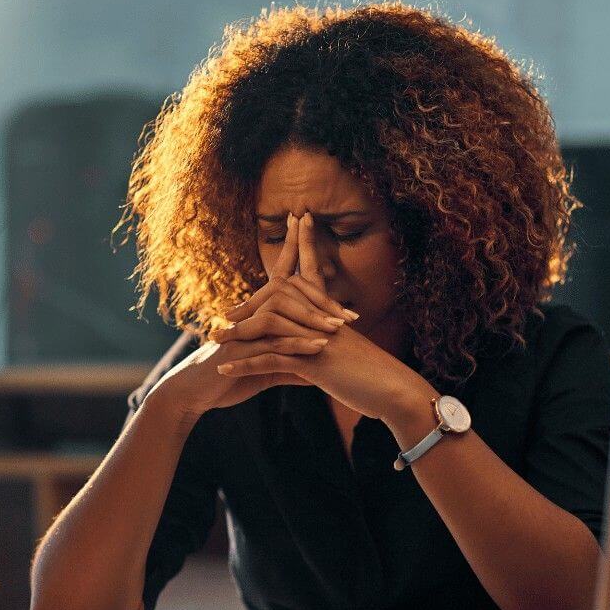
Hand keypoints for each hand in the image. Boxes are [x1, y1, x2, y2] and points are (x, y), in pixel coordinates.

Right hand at [147, 213, 351, 418]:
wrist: (195, 392)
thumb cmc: (231, 376)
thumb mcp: (268, 367)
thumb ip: (293, 359)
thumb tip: (320, 359)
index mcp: (261, 313)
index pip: (281, 273)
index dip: (292, 245)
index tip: (303, 217)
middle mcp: (251, 313)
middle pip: (288, 291)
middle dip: (321, 298)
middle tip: (352, 315)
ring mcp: (244, 328)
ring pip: (282, 314)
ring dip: (312, 322)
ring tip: (339, 333)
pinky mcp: (239, 348)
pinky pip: (272, 342)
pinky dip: (297, 345)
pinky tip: (318, 348)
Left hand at [214, 213, 435, 422]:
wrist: (395, 390)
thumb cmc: (379, 375)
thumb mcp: (353, 352)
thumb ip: (336, 341)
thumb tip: (326, 338)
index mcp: (333, 313)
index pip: (315, 271)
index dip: (306, 244)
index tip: (300, 218)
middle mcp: (322, 319)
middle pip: (280, 296)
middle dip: (250, 303)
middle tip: (224, 314)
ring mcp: (316, 338)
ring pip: (267, 327)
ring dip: (238, 336)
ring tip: (214, 343)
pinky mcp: (311, 362)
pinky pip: (269, 360)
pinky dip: (244, 365)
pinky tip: (223, 371)